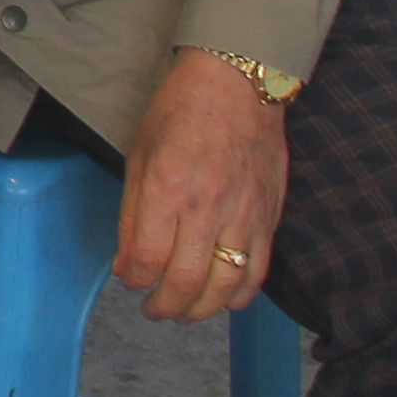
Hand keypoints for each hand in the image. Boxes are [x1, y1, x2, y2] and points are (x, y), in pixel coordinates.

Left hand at [114, 47, 291, 323]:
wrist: (238, 85)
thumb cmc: (180, 112)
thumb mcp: (140, 155)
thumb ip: (132, 215)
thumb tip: (128, 264)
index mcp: (167, 187)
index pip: (148, 258)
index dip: (135, 279)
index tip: (130, 278)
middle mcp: (207, 207)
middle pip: (185, 281)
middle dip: (164, 306)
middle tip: (153, 309)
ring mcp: (243, 215)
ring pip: (225, 286)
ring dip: (201, 310)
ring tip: (183, 311)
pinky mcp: (268, 217)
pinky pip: (258, 272)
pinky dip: (240, 296)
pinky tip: (222, 299)